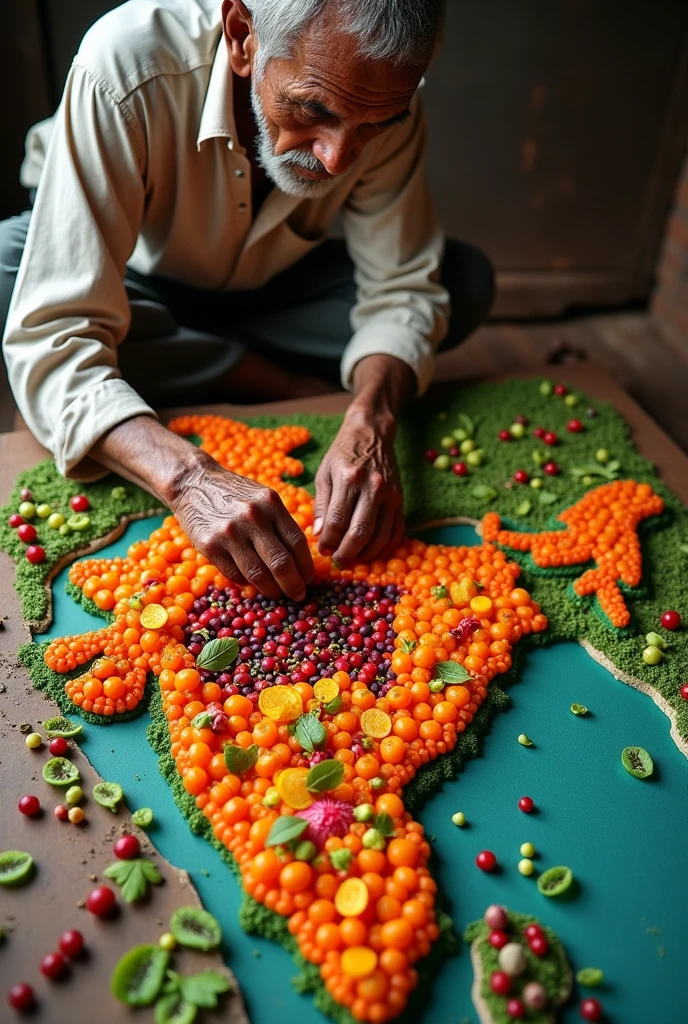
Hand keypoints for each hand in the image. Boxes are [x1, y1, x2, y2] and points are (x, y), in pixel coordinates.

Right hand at [89, 416, 313, 601]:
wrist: (193, 482)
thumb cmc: (234, 493)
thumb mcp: (262, 498)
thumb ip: (280, 524)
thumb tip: (299, 561)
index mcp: (271, 504)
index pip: (297, 542)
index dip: (306, 566)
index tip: (309, 579)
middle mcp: (252, 518)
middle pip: (281, 563)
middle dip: (293, 585)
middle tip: (299, 595)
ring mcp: (229, 533)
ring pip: (258, 574)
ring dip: (272, 590)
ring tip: (277, 594)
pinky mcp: (210, 546)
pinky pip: (235, 575)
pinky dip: (247, 583)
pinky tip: (252, 583)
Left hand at [312, 408, 404, 563]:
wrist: (371, 434)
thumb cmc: (342, 454)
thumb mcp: (324, 474)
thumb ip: (321, 505)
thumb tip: (319, 534)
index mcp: (349, 479)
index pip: (337, 521)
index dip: (328, 542)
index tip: (322, 550)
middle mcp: (373, 488)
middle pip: (360, 533)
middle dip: (346, 553)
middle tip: (337, 560)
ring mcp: (391, 494)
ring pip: (380, 536)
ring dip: (365, 553)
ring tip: (352, 556)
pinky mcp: (401, 500)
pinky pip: (396, 531)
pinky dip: (384, 546)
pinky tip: (370, 549)